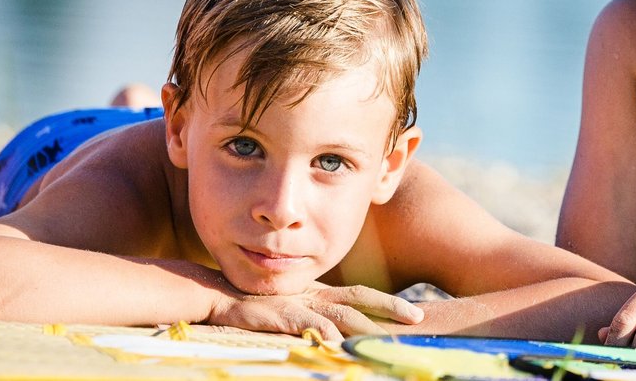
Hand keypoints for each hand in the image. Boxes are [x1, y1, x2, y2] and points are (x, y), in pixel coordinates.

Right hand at [206, 283, 423, 340]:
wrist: (217, 294)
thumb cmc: (254, 304)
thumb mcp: (290, 308)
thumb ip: (314, 316)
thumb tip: (337, 333)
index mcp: (319, 292)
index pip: (361, 294)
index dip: (388, 302)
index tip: (414, 312)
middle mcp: (314, 294)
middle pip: (360, 299)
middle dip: (391, 307)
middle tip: (418, 317)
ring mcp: (298, 303)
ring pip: (340, 314)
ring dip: (365, 326)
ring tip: (386, 337)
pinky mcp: (280, 314)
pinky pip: (307, 325)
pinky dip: (323, 333)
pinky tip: (337, 343)